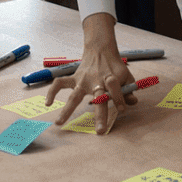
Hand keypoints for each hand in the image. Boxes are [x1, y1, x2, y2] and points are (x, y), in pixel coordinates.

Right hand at [48, 13, 136, 133]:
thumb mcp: (126, 76)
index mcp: (111, 79)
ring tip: (58, 123)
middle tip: (100, 131)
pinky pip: (60, 84)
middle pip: (97, 98)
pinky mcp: (74, 78)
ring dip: (66, 110)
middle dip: (100, 116)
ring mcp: (82, 80)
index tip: (122, 110)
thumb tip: (133, 103)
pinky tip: (48, 103)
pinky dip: (52, 91)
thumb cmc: (114, 67)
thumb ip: (129, 90)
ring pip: (74, 96)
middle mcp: (96, 81)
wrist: (101, 50)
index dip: (119, 99)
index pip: (115, 89)